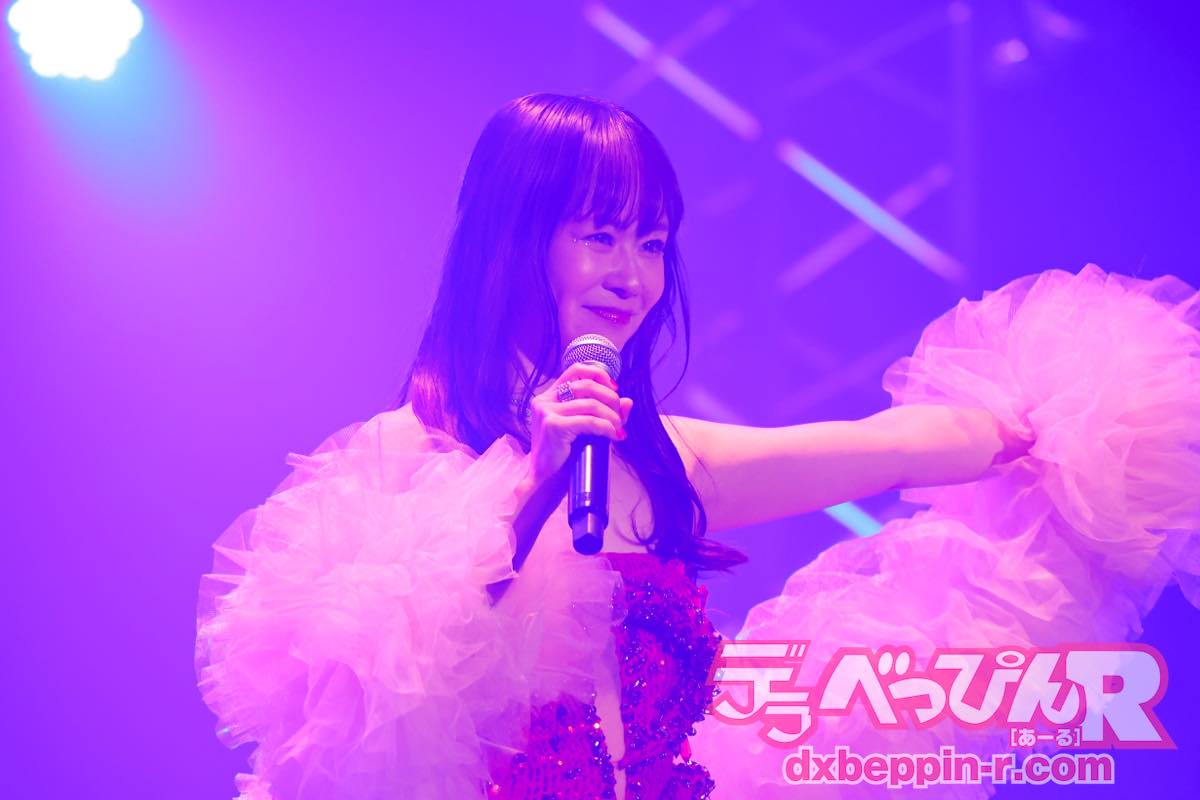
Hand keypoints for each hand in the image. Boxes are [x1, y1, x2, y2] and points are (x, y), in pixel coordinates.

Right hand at [526, 362, 632, 488]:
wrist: (544, 478)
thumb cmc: (563, 454)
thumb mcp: (584, 428)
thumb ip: (604, 413)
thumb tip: (628, 401)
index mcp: (548, 396)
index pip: (575, 370)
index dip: (599, 374)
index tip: (614, 389)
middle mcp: (545, 400)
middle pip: (587, 386)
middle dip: (610, 399)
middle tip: (620, 417)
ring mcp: (547, 412)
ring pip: (591, 404)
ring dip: (611, 416)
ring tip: (618, 429)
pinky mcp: (553, 426)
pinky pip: (589, 421)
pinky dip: (606, 427)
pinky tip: (612, 435)